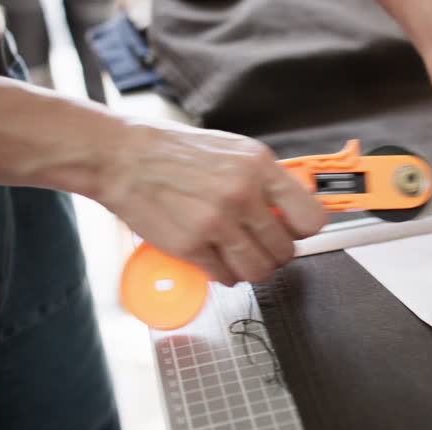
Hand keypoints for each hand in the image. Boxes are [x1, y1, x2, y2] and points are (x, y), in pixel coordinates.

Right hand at [97, 120, 326, 285]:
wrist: (122, 157)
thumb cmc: (173, 152)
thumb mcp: (232, 151)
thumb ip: (265, 180)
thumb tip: (291, 209)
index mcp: (258, 166)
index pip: (310, 218)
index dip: (302, 231)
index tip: (293, 232)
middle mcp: (242, 194)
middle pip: (285, 251)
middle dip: (275, 254)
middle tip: (261, 247)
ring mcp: (217, 222)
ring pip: (259, 270)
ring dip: (252, 269)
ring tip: (240, 257)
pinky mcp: (192, 246)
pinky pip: (227, 277)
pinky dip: (226, 274)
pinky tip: (216, 259)